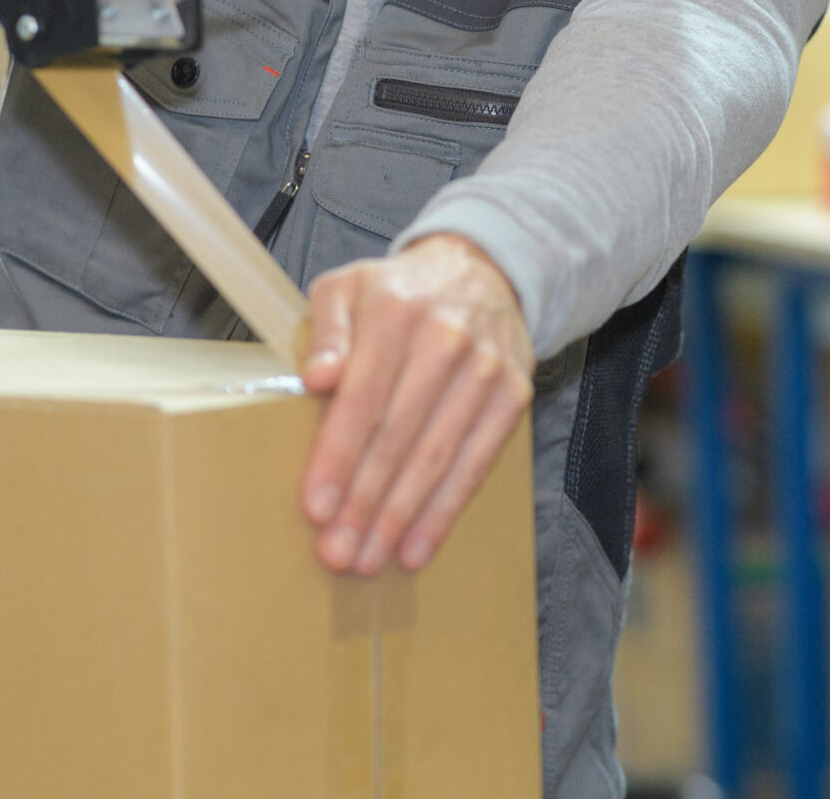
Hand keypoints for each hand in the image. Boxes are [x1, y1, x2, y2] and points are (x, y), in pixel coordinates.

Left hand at [300, 233, 534, 574]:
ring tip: (369, 559)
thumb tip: (317, 377)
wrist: (482, 270)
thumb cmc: (399, 292)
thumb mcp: (347, 286)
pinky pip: (477, 463)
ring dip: (401, 517)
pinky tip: (418, 547)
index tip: (316, 507)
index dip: (339, 457)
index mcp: (397, 313)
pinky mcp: (513, 394)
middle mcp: (446, 341)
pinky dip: (446, 511)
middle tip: (337, 553)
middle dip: (365, 502)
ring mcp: (485, 370)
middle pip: (399, 437)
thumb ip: (327, 329)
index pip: (363, 398)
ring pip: (438, 458)